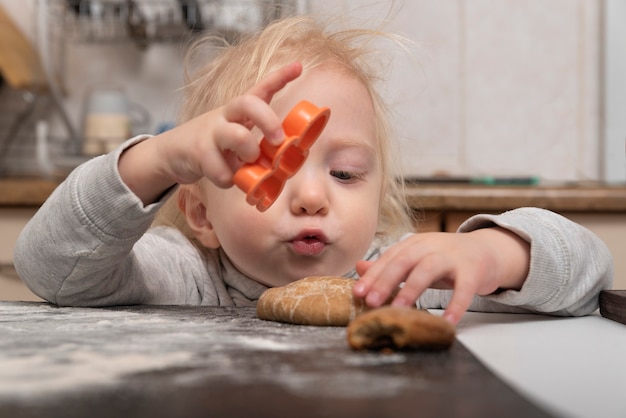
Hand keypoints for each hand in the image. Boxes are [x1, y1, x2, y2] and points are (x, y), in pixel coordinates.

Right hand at [118, 62, 302, 204]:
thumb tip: (286, 157)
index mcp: (238, 111)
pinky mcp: (199, 152)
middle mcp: (225, 116)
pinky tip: (225, 176)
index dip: (279, 77)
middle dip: (269, 121)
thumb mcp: (235, 136)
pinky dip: (228, 179)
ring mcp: (210, 132)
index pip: (260, 88)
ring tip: (247, 163)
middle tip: (278, 140)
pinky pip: (223, 171)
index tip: (298, 67)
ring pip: (237, 136)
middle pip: (248, 103)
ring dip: (249, 154)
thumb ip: (257, 143)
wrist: (171, 153)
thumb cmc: (213, 146)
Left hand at [352, 227, 529, 324]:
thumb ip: (390, 264)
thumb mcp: (417, 258)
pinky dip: (456, 305)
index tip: (357, 293)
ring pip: (429, 269)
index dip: (373, 275)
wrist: (488, 250)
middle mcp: (431, 246)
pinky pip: (464, 289)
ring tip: (400, 310)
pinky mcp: (474, 270)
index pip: (390, 258)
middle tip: (371, 302)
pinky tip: (447, 322)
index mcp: (415, 244)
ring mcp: (453, 257)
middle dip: (386, 280)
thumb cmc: (446, 259)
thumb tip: (358, 267)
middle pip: (405, 260)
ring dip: (413, 289)